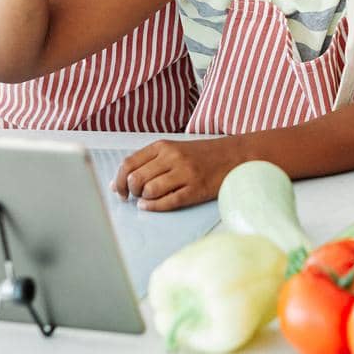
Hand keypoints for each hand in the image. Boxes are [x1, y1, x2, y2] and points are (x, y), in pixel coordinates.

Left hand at [112, 138, 241, 211]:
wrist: (235, 155)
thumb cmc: (201, 155)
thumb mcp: (174, 149)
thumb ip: (148, 162)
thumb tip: (118, 183)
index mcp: (163, 146)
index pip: (128, 164)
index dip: (118, 180)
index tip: (118, 190)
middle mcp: (172, 157)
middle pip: (135, 179)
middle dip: (130, 192)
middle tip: (135, 196)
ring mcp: (185, 173)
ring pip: (149, 191)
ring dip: (143, 199)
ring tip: (147, 199)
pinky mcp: (195, 189)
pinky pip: (167, 202)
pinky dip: (154, 207)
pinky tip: (150, 206)